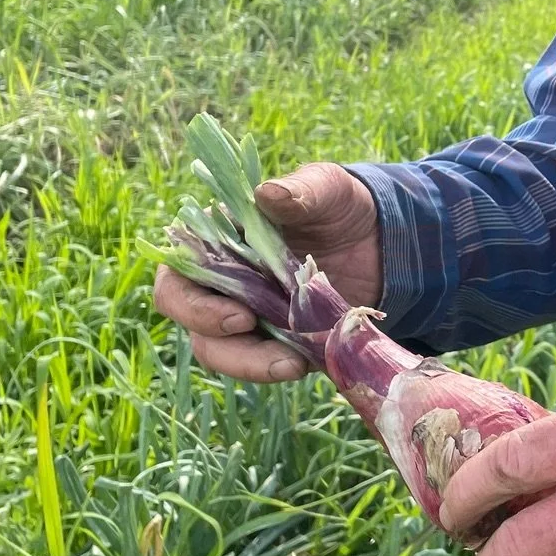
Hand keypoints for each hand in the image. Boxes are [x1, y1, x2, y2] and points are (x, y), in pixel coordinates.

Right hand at [152, 162, 382, 381]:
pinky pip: (260, 362)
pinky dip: (277, 367)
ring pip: (220, 350)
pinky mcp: (272, 338)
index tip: (238, 316)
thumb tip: (266, 193)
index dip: (191, 303)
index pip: (176, 275)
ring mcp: (243, 312)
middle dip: (220, 341)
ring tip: (293, 365)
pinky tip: (307, 365)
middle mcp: (220, 279)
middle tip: (260, 342)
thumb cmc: (339, 205)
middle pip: (191, 320)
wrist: (379, 241)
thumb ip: (300, 189)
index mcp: (216, 239)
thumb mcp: (328, 188)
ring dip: (251, 364)